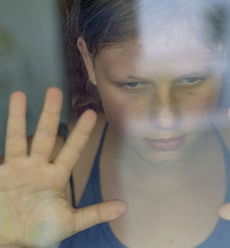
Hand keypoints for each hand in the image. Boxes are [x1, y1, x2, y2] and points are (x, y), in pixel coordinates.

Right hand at [0, 88, 125, 246]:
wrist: (13, 242)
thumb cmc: (41, 232)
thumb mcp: (70, 222)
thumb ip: (95, 213)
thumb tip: (123, 207)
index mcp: (56, 176)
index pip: (71, 150)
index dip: (80, 133)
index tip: (91, 114)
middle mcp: (38, 167)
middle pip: (45, 135)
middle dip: (50, 114)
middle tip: (56, 91)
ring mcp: (17, 168)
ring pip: (19, 138)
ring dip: (18, 117)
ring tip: (19, 94)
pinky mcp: (0, 173)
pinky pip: (1, 149)